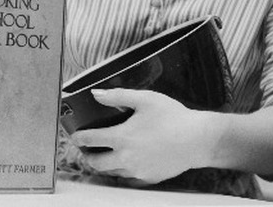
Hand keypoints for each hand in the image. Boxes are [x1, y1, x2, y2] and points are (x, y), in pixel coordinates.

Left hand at [70, 88, 216, 184]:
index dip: (78, 137)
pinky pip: (127, 180)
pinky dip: (120, 173)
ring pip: (110, 173)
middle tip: (86, 149)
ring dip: (103, 165)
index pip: (90, 139)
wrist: (198, 139)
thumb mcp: (145, 98)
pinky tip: (124, 164)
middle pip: (96, 162)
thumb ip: (117, 96)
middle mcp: (125, 158)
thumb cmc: (173, 116)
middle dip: (87, 156)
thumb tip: (96, 94)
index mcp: (121, 137)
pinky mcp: (148, 179)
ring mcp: (136, 171)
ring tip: (103, 156)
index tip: (74, 136)